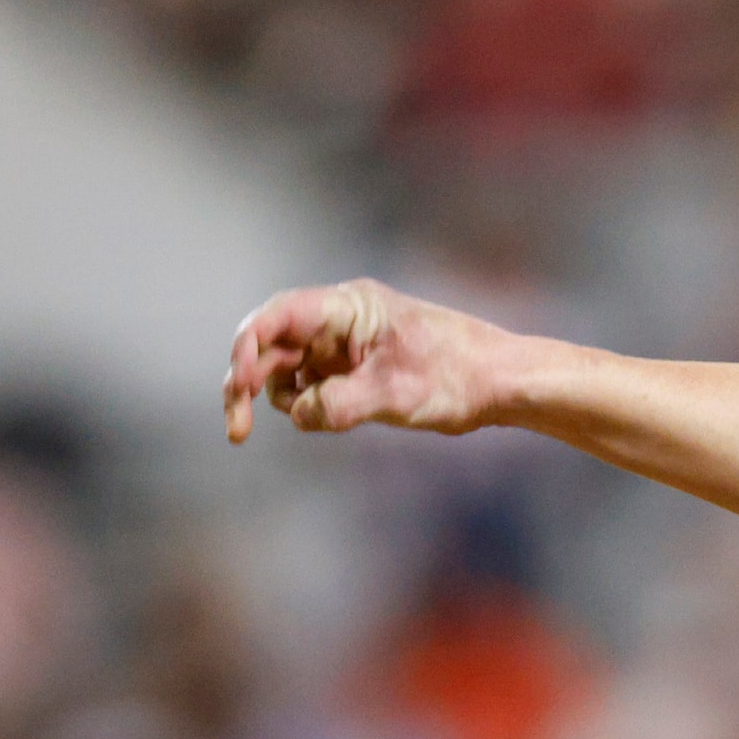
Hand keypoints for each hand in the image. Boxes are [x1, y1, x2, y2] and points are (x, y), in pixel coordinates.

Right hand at [223, 280, 512, 443]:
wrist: (501, 384)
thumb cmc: (457, 378)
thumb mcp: (397, 394)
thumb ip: (340, 404)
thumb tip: (296, 415)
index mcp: (347, 307)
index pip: (276, 317)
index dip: (247, 348)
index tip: (240, 387)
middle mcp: (339, 320)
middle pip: (270, 344)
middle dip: (250, 383)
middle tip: (238, 430)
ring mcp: (344, 346)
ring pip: (286, 369)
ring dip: (281, 398)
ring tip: (314, 418)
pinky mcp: (353, 370)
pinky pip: (311, 386)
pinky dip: (306, 405)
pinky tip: (323, 419)